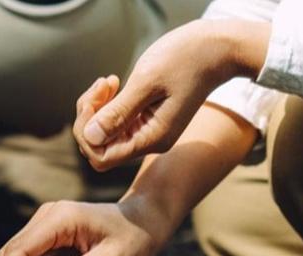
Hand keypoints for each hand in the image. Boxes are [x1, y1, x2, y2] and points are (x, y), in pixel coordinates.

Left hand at [74, 19, 269, 169]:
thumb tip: (90, 137)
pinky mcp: (146, 118)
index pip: (101, 157)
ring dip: (97, 107)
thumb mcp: (147, 83)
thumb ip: (118, 112)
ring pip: (104, 133)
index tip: (94, 102)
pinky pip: (115, 120)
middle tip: (102, 85)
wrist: (215, 49)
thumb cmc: (185, 60)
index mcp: (153, 139)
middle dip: (90, 118)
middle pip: (99, 147)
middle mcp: (150, 141)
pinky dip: (107, 103)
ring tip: (109, 81)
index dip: (88, 134)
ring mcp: (148, 131)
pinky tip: (114, 83)